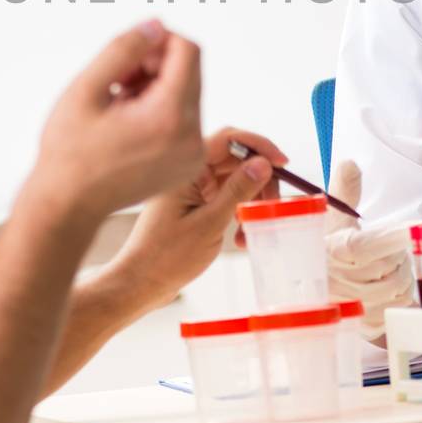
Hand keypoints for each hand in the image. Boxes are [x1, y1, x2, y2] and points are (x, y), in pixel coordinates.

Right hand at [32, 21, 205, 223]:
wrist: (68, 206)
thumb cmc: (69, 150)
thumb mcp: (86, 89)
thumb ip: (124, 48)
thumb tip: (158, 24)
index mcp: (170, 117)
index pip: (188, 51)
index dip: (157, 41)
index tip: (124, 57)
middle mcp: (191, 138)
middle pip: (189, 71)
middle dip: (154, 64)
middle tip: (114, 81)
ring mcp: (193, 155)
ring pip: (187, 92)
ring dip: (155, 86)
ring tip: (117, 103)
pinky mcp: (189, 165)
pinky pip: (186, 118)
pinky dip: (161, 109)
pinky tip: (127, 122)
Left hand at [109, 128, 289, 312]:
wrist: (140, 282)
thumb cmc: (165, 257)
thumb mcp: (209, 224)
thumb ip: (237, 190)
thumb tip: (263, 163)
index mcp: (187, 170)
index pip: (228, 140)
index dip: (259, 146)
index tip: (281, 163)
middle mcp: (189, 173)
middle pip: (235, 160)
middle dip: (259, 179)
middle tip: (273, 203)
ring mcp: (192, 189)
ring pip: (233, 180)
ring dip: (250, 200)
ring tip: (253, 227)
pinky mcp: (194, 204)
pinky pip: (225, 198)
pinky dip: (239, 212)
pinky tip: (241, 235)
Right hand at [324, 161, 412, 338]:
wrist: (302, 287)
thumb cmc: (322, 248)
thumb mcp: (330, 218)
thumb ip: (344, 189)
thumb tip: (350, 163)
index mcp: (338, 249)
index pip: (376, 242)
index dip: (404, 234)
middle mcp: (345, 280)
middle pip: (396, 265)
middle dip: (398, 255)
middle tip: (383, 250)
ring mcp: (355, 305)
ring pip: (402, 287)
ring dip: (401, 276)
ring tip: (380, 269)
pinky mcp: (365, 324)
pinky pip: (400, 307)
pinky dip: (400, 296)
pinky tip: (382, 288)